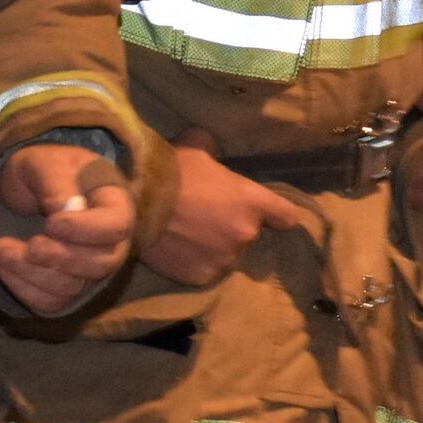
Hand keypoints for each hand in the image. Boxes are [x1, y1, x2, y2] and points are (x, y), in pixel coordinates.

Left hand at [0, 142, 137, 316]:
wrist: (27, 191)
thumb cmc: (43, 171)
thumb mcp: (44, 163)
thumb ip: (55, 182)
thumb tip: (67, 211)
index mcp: (114, 205)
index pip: (117, 226)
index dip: (86, 230)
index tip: (52, 223)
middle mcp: (110, 243)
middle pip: (100, 264)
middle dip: (60, 258)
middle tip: (29, 245)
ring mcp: (88, 270)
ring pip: (72, 287)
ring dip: (34, 273)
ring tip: (2, 250)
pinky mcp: (64, 289)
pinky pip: (50, 302)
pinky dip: (23, 288)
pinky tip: (4, 266)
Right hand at [143, 133, 314, 287]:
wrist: (136, 202)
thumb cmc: (170, 170)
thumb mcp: (198, 145)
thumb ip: (216, 152)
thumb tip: (215, 151)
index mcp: (252, 201)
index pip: (286, 216)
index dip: (276, 214)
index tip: (268, 214)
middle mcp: (246, 233)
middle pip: (250, 233)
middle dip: (233, 226)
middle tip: (207, 216)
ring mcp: (225, 259)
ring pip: (228, 254)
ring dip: (216, 246)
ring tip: (190, 234)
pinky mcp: (203, 277)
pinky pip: (207, 270)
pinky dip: (197, 263)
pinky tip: (180, 249)